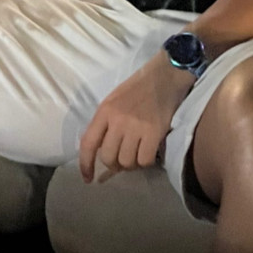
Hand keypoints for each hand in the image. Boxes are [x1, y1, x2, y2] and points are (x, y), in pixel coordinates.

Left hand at [79, 50, 194, 184]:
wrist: (166, 74)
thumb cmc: (140, 86)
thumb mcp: (115, 100)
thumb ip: (107, 123)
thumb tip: (105, 153)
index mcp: (105, 110)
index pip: (88, 143)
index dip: (85, 165)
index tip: (88, 178)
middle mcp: (117, 120)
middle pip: (108, 157)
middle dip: (115, 163)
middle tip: (125, 158)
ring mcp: (136, 126)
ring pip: (126, 162)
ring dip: (132, 163)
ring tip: (139, 152)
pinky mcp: (154, 132)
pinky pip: (144, 160)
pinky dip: (147, 161)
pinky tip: (150, 150)